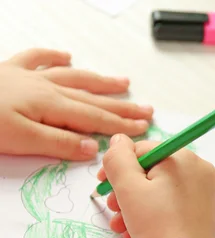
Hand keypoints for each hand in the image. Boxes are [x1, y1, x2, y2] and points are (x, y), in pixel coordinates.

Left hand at [0, 48, 153, 159]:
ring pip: (72, 76)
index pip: (95, 118)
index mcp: (50, 106)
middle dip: (121, 106)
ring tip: (122, 83)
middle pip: (91, 97)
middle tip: (146, 111)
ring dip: (99, 81)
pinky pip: (36, 59)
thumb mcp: (19, 140)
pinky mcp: (8, 70)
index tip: (144, 130)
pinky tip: (66, 56)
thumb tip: (93, 148)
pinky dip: (53, 57)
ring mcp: (27, 76)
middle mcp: (44, 88)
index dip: (121, 125)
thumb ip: (58, 143)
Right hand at [98, 135, 214, 237]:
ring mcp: (206, 193)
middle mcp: (200, 171)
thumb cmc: (157, 224)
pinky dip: (154, 216)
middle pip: (152, 173)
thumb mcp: (128, 188)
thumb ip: (118, 159)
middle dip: (126, 192)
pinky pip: (173, 206)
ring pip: (160, 192)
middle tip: (113, 210)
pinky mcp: (206, 213)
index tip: (101, 185)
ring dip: (136, 207)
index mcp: (184, 158)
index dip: (118, 166)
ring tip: (121, 227)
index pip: (142, 151)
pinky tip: (137, 233)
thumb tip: (119, 139)